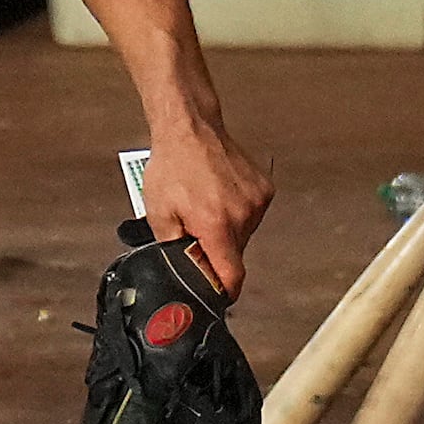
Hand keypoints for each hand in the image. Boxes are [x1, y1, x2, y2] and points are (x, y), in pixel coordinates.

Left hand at [143, 119, 273, 300]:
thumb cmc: (173, 165)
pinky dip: (237, 214)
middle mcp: (243, 214)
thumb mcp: (159, 215)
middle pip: (235, 255)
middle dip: (216, 252)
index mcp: (217, 224)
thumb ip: (174, 251)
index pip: (232, 276)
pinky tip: (220, 196)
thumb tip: (186, 276)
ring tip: (207, 207)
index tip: (217, 295)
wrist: (190, 128)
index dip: (223, 291)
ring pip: (244, 236)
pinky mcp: (264, 189)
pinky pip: (252, 216)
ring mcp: (257, 200)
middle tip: (197, 232)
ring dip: (227, 232)